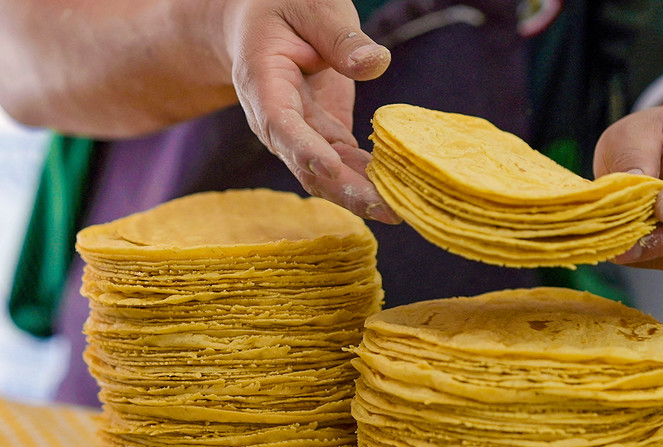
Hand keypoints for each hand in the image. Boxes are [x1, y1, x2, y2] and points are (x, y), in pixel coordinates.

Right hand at [222, 0, 400, 222]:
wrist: (263, 25)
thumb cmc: (284, 7)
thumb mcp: (311, 6)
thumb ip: (340, 36)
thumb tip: (375, 64)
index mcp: (262, 82)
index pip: (279, 123)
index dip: (303, 148)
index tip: (329, 169)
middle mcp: (275, 120)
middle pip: (305, 164)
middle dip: (344, 190)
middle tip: (384, 208)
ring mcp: (300, 135)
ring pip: (327, 176)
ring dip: (361, 195)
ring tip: (400, 210)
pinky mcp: (324, 137)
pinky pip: (345, 166)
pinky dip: (370, 180)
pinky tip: (400, 192)